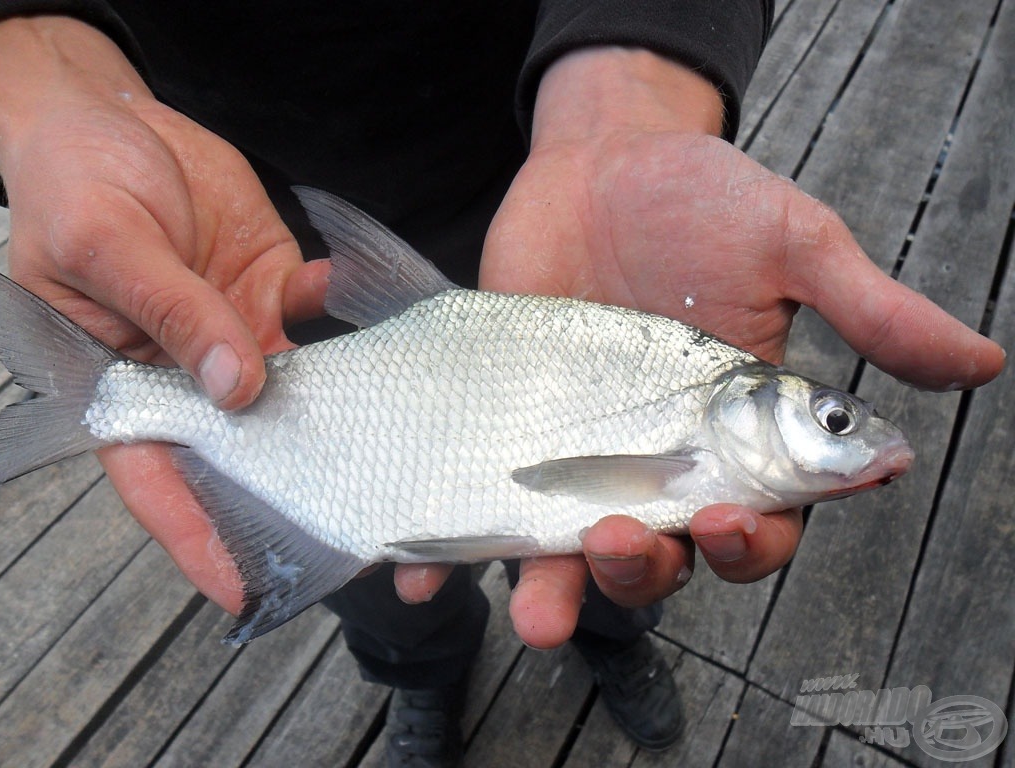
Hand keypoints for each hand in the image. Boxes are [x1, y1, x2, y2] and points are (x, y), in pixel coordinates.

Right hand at [0, 17, 327, 611]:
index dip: (202, 538)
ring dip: (342, 421)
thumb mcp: (106, 245)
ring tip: (395, 454)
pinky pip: (322, 321)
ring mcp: (238, 336)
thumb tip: (236, 385)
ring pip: (297, 397)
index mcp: (127, 384)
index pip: (163, 478)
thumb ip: (172, 313)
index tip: (249, 589)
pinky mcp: (274, 294)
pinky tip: (380, 322)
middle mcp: (190, 375)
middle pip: (246, 451)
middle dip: (297, 492)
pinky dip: (351, 323)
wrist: (109, 118)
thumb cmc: (72, 181)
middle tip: (357, 535)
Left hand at [472, 48, 1003, 647]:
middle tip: (619, 540)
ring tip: (534, 608)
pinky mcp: (507, 435)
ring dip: (554, 590)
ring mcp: (576, 455)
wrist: (599, 164)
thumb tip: (980, 364)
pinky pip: (483, 504)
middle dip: (641, 568)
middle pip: (660, 555)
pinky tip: (425, 566)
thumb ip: (870, 310)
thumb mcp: (793, 243)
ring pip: (570, 551)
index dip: (746, 540)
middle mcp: (656, 462)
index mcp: (735, 439)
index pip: (755, 522)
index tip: (726, 519)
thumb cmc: (704, 201)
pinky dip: (454, 545)